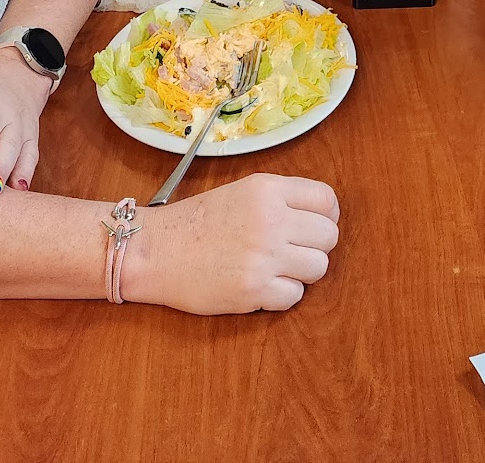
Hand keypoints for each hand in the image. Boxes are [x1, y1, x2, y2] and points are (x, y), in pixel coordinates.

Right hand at [127, 173, 339, 313]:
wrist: (155, 251)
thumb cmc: (196, 222)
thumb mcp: (241, 192)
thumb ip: (280, 199)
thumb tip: (321, 216)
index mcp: (268, 189)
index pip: (327, 200)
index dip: (327, 216)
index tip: (314, 226)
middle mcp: (271, 219)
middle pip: (328, 236)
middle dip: (315, 246)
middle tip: (292, 251)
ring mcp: (264, 256)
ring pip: (319, 267)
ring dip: (302, 272)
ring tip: (277, 269)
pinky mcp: (255, 290)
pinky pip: (295, 296)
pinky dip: (282, 295)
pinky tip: (261, 286)